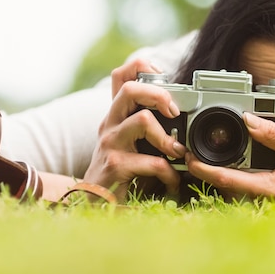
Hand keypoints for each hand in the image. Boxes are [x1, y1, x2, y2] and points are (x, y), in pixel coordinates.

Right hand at [83, 59, 185, 200]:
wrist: (95, 206)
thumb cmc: (121, 172)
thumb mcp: (133, 143)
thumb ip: (149, 126)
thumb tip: (180, 112)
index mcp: (117, 115)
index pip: (120, 76)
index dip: (141, 67)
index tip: (164, 77)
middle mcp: (110, 124)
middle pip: (130, 89)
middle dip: (159, 94)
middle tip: (174, 112)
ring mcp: (110, 143)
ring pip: (143, 120)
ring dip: (168, 138)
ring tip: (178, 153)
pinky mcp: (115, 166)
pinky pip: (152, 161)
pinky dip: (169, 173)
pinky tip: (172, 182)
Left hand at [185, 112, 274, 198]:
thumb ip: (274, 135)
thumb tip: (249, 120)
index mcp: (268, 187)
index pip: (227, 179)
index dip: (204, 169)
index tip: (189, 158)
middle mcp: (263, 197)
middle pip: (224, 187)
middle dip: (204, 171)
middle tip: (188, 154)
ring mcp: (267, 199)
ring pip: (234, 189)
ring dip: (217, 174)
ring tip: (202, 156)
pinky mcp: (272, 196)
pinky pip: (247, 187)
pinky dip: (234, 176)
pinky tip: (231, 164)